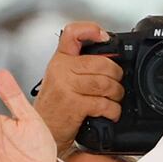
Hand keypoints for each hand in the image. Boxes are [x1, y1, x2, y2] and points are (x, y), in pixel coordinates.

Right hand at [34, 22, 125, 155]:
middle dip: (116, 75)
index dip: (91, 30)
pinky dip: (113, 110)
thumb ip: (83, 66)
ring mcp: (66, 86)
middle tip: (115, 83)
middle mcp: (61, 70)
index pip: (72, 33)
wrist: (45, 132)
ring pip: (106, 82)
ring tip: (113, 99)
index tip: (105, 37)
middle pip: (102, 63)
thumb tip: (113, 59)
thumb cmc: (58, 106)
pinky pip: (104, 103)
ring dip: (116, 93)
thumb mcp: (64, 79)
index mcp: (60, 60)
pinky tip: (109, 112)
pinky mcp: (74, 104)